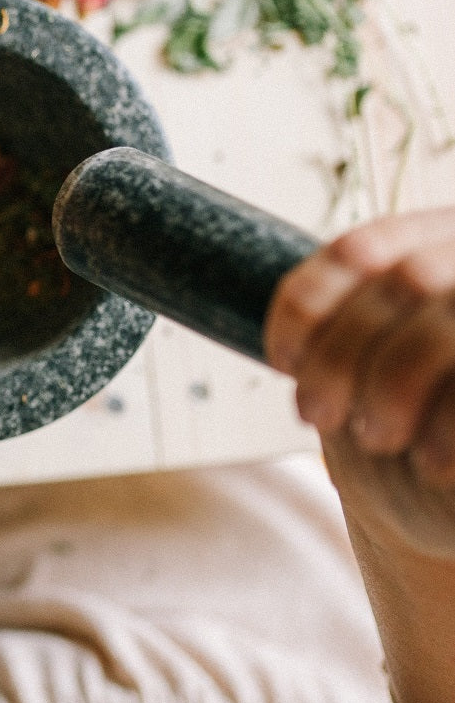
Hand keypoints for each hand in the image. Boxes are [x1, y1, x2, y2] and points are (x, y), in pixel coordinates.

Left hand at [265, 207, 454, 555]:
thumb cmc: (430, 401)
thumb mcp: (389, 346)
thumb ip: (355, 326)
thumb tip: (265, 339)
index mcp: (439, 237)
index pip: (356, 250)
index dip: (305, 304)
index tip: (279, 363)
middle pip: (401, 283)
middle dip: (342, 355)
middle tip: (315, 416)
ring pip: (440, 330)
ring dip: (392, 389)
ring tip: (377, 439)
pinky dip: (448, 426)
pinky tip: (434, 465)